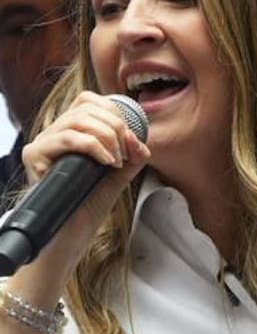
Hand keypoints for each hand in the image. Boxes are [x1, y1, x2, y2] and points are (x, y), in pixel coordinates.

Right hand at [20, 92, 149, 259]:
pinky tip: (107, 163)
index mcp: (71, 132)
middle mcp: (54, 133)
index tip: (131, 139)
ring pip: (78, 119)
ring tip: (117, 160)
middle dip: (117, 127)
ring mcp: (42, 143)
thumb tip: (142, 143)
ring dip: (108, 137)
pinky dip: (94, 147)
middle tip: (127, 152)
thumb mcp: (118, 175)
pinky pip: (68, 138)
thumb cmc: (90, 204)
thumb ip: (132, 157)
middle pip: (86, 107)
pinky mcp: (35, 156)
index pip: (89, 100)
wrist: (72, 233)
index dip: (115, 112)